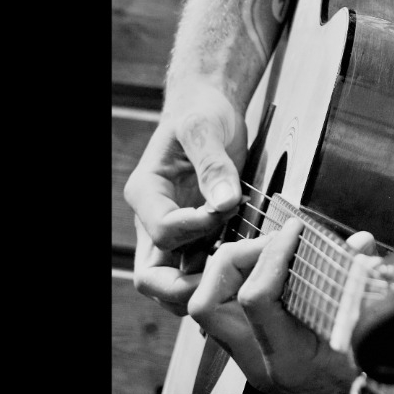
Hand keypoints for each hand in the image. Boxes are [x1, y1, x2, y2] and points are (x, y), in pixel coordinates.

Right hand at [123, 85, 247, 313]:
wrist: (210, 106)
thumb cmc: (202, 110)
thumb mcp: (205, 127)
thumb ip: (213, 164)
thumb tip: (224, 202)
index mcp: (145, 192)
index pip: (163, 231)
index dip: (197, 226)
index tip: (229, 208)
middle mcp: (152, 218)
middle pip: (153, 276)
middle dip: (186, 287)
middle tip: (229, 278)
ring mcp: (174, 230)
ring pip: (174, 282)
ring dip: (205, 287)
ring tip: (243, 275)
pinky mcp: (197, 234)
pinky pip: (200, 269)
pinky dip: (220, 277)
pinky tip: (248, 267)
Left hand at [189, 217, 377, 393]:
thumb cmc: (362, 366)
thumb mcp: (367, 327)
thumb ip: (361, 283)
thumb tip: (360, 243)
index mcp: (289, 359)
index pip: (256, 298)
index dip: (273, 254)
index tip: (295, 229)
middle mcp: (257, 362)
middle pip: (207, 305)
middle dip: (234, 259)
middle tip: (273, 240)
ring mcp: (246, 358)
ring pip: (206, 306)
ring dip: (232, 267)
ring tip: (270, 249)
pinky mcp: (246, 350)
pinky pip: (222, 307)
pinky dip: (238, 278)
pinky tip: (269, 265)